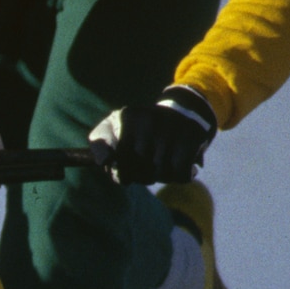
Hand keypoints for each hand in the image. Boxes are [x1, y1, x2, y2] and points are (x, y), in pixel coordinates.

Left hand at [88, 85, 216, 184]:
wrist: (181, 111)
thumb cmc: (139, 128)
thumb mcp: (113, 128)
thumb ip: (99, 143)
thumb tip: (104, 161)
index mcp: (126, 117)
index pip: (118, 161)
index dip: (121, 174)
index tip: (125, 170)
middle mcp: (148, 121)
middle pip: (139, 171)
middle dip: (141, 176)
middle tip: (146, 165)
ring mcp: (170, 129)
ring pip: (160, 175)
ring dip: (161, 177)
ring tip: (161, 163)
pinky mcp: (190, 138)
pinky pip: (180, 174)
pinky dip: (180, 176)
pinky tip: (178, 165)